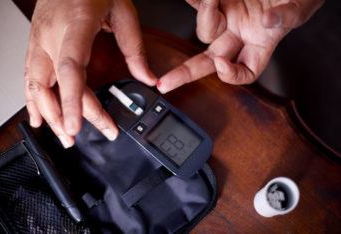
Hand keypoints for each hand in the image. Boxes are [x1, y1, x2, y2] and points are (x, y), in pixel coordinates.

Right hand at [25, 0, 156, 147]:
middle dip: (63, 117)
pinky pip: (29, 76)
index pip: (70, 70)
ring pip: (35, 85)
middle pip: (51, 85)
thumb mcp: (123, 11)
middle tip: (78, 139)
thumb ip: (135, 48)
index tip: (75, 127)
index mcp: (76, 26)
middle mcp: (51, 35)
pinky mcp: (35, 42)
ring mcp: (39, 39)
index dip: (72, 101)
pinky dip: (32, 100)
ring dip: (46, 114)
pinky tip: (38, 116)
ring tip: (61, 135)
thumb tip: (147, 78)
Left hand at [157, 0, 323, 92]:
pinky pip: (200, 4)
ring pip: (204, 30)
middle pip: (209, 61)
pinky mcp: (220, 0)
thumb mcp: (300, 7)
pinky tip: (196, 0)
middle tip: (166, 83)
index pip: (244, 72)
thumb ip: (287, 17)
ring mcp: (228, 17)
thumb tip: (266, 22)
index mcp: (259, 45)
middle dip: (186, 73)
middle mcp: (239, 35)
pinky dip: (197, 2)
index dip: (231, 75)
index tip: (221, 64)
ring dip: (206, 14)